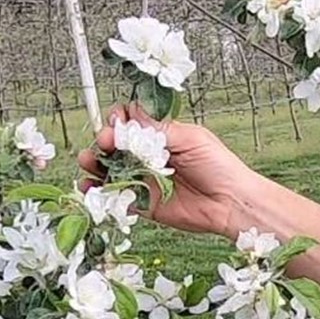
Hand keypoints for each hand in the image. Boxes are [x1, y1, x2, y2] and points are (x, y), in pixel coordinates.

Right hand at [77, 103, 257, 239]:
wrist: (230, 203)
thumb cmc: (219, 166)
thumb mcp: (190, 138)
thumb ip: (158, 130)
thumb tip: (131, 115)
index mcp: (161, 136)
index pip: (130, 122)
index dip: (119, 121)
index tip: (117, 123)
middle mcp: (148, 156)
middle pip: (114, 145)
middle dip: (103, 141)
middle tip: (104, 143)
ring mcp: (143, 179)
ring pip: (110, 169)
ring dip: (95, 163)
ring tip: (89, 162)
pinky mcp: (142, 203)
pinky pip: (116, 196)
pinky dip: (100, 191)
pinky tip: (91, 186)